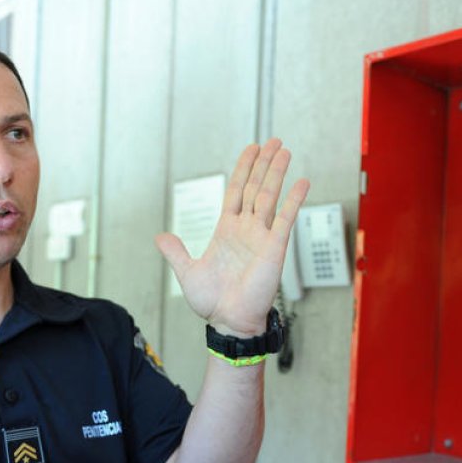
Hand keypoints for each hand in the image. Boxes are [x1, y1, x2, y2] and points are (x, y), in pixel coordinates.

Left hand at [156, 138, 309, 335]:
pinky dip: (295, 200)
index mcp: (227, 230)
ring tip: (284, 150)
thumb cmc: (212, 303)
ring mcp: (262, 236)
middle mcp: (247, 229)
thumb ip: (176, 251)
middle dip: (264, 163)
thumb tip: (159, 236)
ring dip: (277, 173)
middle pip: (256, 187)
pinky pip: (286, 219)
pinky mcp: (275, 248)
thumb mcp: (187, 272)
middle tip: (273, 141)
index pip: (237, 191)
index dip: (243, 169)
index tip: (252, 149)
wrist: (229, 321)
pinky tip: (302, 182)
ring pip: (270, 196)